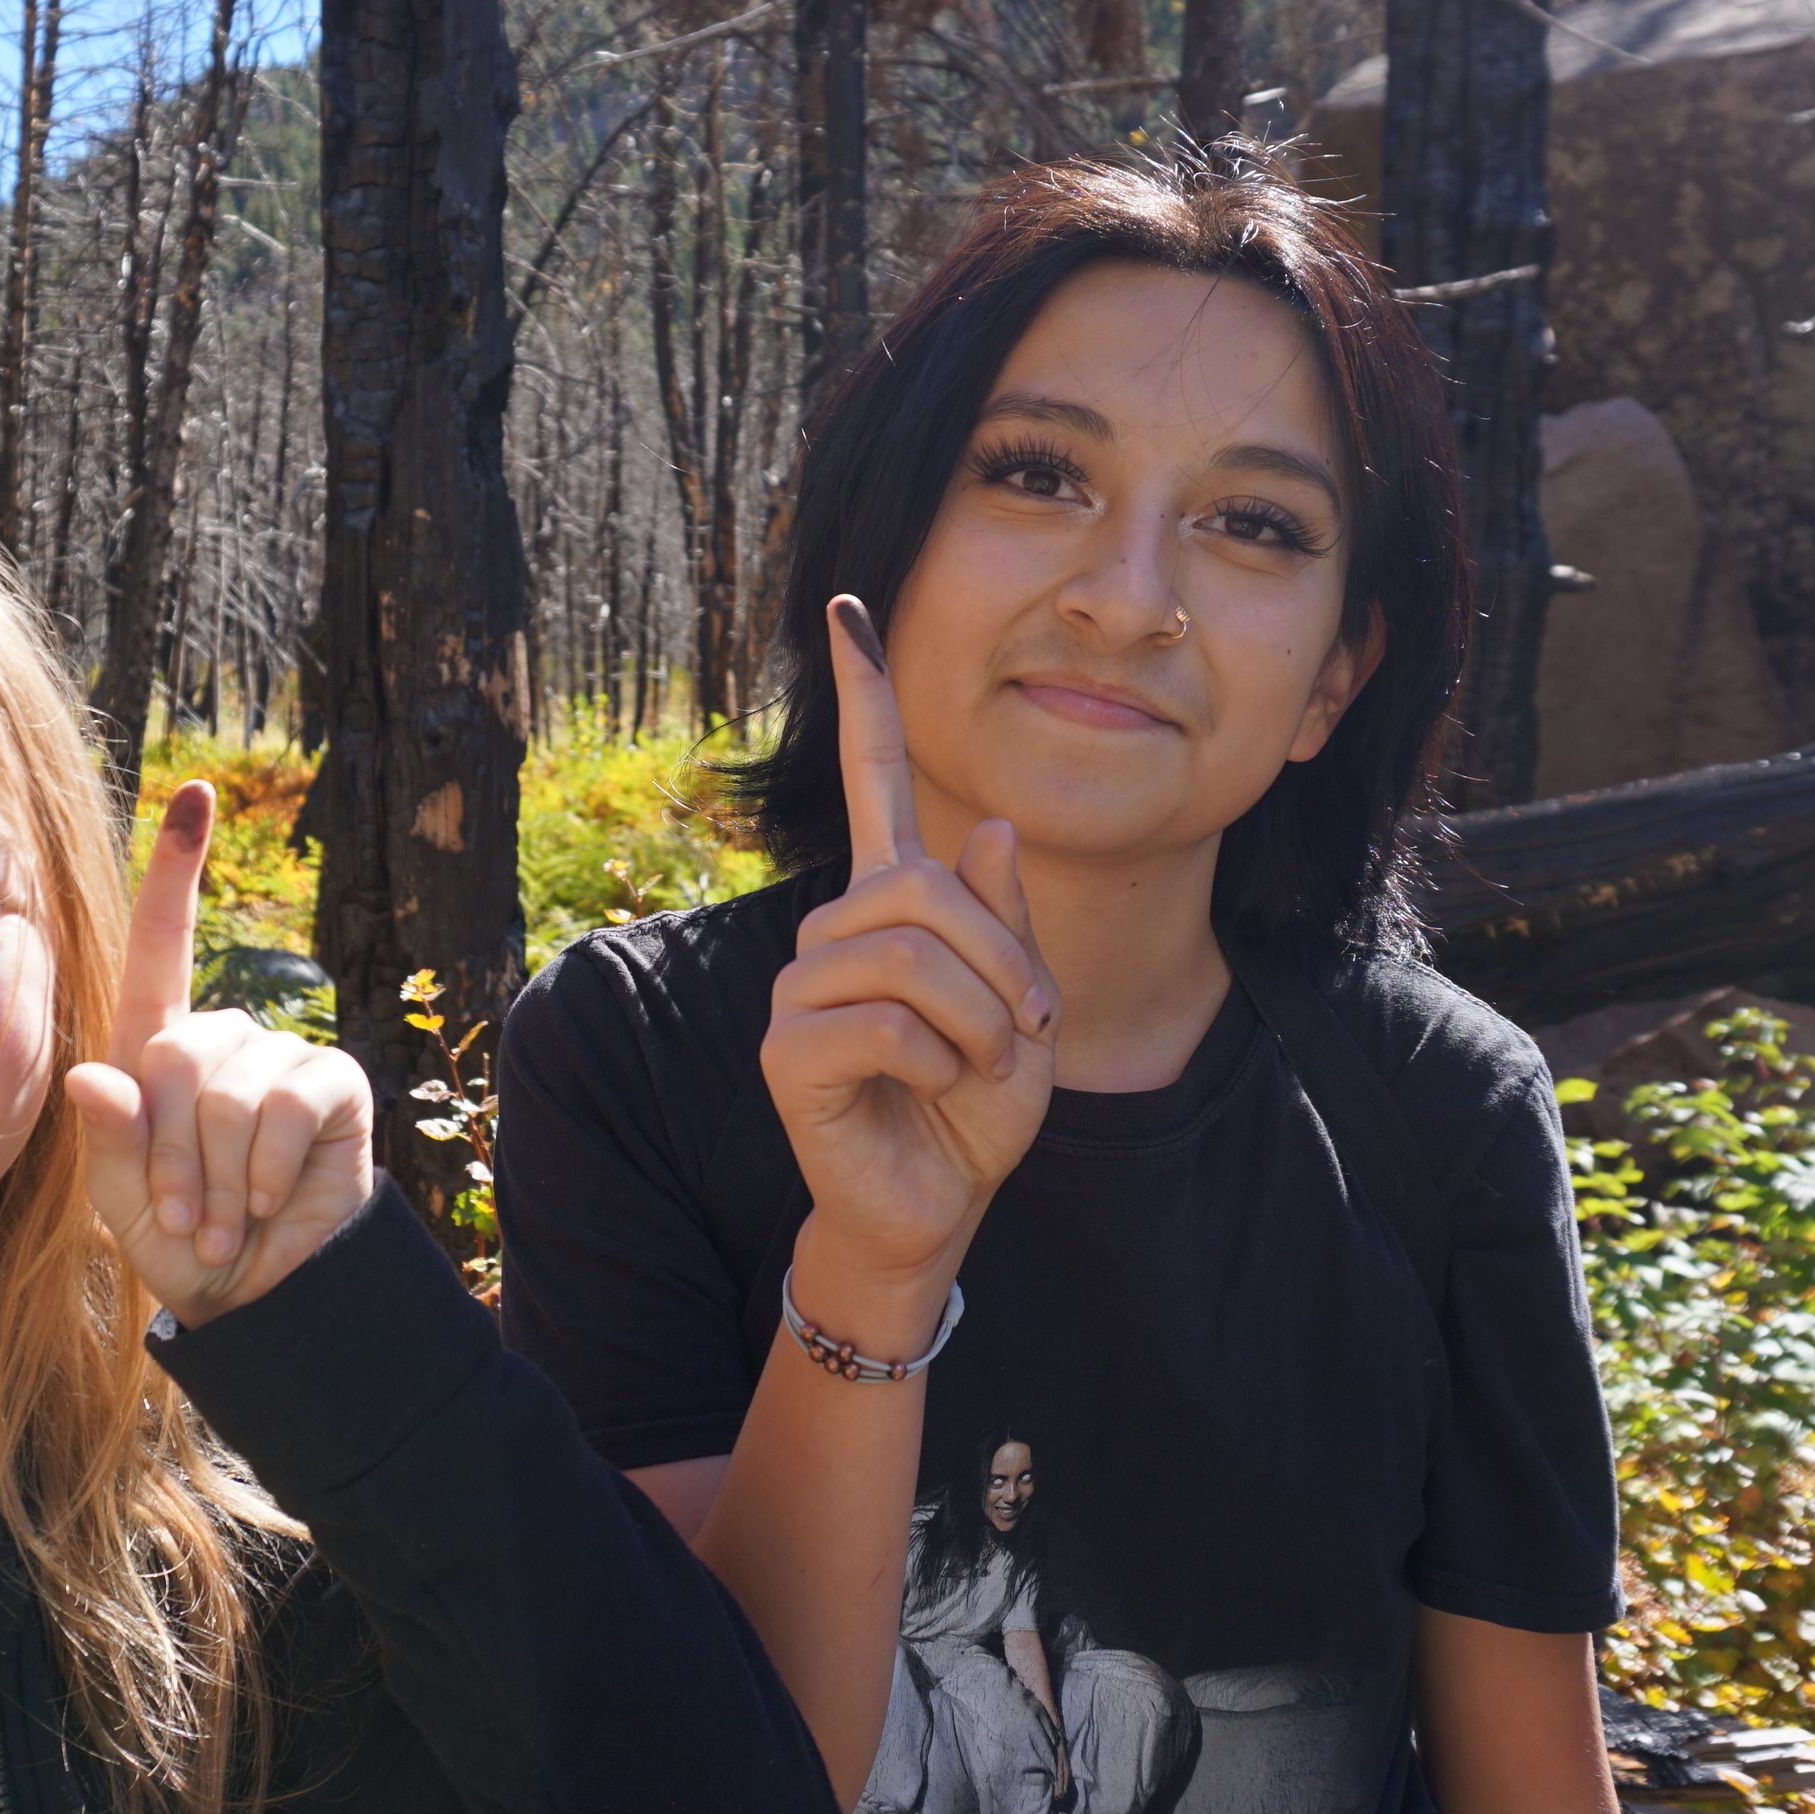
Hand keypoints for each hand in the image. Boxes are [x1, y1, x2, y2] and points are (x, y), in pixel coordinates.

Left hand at [67, 780, 377, 1327]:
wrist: (265, 1300)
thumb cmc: (185, 1243)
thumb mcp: (123, 1203)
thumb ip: (106, 1142)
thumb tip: (90, 1075)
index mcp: (158, 1049)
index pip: (161, 945)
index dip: (176, 870)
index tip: (195, 793)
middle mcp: (222, 1038)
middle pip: (176, 1052)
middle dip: (174, 1153)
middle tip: (190, 1220)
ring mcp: (283, 1057)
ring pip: (230, 1088)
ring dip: (220, 1177)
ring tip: (229, 1222)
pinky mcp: (334, 1084)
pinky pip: (285, 1106)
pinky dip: (267, 1171)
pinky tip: (272, 1201)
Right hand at [761, 596, 1057, 1346]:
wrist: (936, 1205)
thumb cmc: (973, 1106)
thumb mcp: (1021, 1006)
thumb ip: (1004, 922)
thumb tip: (982, 827)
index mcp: (892, 904)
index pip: (870, 781)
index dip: (862, 696)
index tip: (849, 608)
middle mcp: (836, 929)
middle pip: (926, 889)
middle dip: (1003, 962)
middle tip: (1027, 1031)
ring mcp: (802, 985)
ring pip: (910, 956)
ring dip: (979, 1019)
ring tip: (979, 1067)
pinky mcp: (787, 1047)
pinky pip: (884, 1022)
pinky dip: (938, 1061)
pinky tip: (929, 1090)